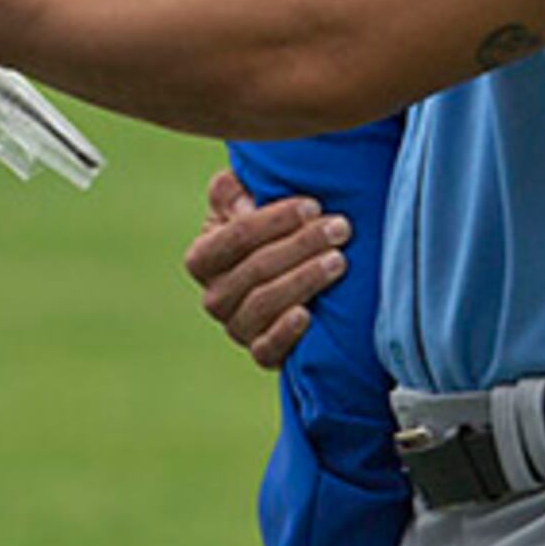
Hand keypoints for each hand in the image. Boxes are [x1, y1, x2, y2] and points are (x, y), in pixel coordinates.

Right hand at [184, 169, 349, 369]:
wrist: (294, 275)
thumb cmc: (272, 230)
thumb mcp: (246, 201)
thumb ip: (233, 191)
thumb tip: (244, 207)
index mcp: (203, 257)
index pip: (236, 236)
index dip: (276, 220)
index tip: (314, 206)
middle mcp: (215, 296)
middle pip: (256, 268)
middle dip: (302, 244)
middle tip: (341, 228)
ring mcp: (237, 328)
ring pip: (264, 304)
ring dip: (304, 279)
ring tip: (339, 260)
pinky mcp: (262, 354)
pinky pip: (266, 350)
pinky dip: (285, 333)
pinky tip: (307, 315)